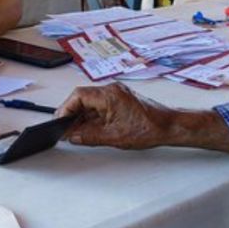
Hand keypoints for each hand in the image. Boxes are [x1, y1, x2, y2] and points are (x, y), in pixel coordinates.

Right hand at [56, 82, 173, 148]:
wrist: (168, 126)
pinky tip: (89, 129)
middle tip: (65, 129)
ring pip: (91, 102)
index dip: (66, 108)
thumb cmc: (149, 128)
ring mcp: (116, 95)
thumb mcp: (114, 137)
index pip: (78, 95)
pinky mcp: (120, 101)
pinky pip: (100, 106)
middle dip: (72, 114)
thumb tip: (73, 136)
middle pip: (83, 98)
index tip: (60, 121)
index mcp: (109, 95)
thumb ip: (89, 136)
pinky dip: (92, 117)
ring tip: (76, 132)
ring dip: (82, 117)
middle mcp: (112, 91)